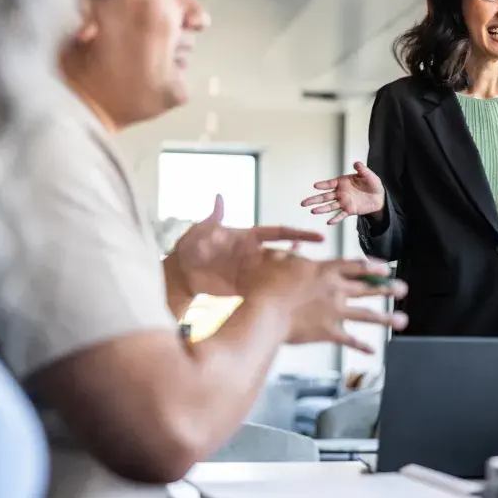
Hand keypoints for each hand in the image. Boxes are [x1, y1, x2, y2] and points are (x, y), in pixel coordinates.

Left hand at [171, 195, 324, 297]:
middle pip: (284, 255)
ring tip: (311, 283)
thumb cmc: (189, 248)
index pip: (278, 233)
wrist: (178, 275)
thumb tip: (219, 197)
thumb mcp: (199, 233)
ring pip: (278, 274)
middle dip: (302, 259)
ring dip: (292, 277)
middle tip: (319, 267)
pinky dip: (278, 294)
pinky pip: (265, 291)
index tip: (319, 238)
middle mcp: (254, 255)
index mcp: (248, 238)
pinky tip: (288, 300)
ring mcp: (251, 273)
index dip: (298, 234)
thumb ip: (212, 219)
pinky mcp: (245, 290)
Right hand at [245, 251, 408, 353]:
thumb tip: (296, 245)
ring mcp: (335, 312)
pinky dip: (362, 345)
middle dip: (388, 288)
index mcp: (325, 270)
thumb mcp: (276, 260)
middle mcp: (335, 290)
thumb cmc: (265, 284)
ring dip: (386, 318)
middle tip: (403, 288)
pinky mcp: (328, 332)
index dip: (373, 267)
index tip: (386, 269)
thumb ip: (291, 253)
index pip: (356, 266)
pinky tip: (373, 349)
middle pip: (368, 288)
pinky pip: (350, 340)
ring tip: (403, 320)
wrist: (264, 313)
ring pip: (367, 315)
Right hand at [301, 161, 384, 224]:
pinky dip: (335, 219)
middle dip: (314, 199)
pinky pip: (341, 215)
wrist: (379, 197)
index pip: (330, 183)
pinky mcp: (349, 210)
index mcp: (342, 182)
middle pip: (324, 197)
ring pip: (330, 206)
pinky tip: (329, 221)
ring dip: (321, 209)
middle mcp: (340, 193)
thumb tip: (356, 163)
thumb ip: (362, 170)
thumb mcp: (368, 175)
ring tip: (313, 211)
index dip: (323, 185)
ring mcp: (344, 202)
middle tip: (303, 203)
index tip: (315, 186)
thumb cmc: (372, 184)